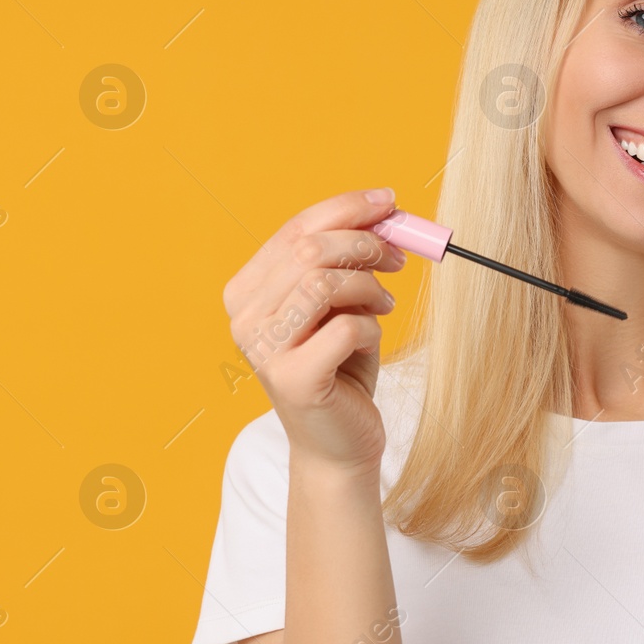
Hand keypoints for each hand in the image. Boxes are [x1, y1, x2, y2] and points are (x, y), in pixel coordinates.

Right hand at [223, 188, 408, 474]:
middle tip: (399, 259)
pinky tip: (370, 339)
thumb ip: (348, 258)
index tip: (390, 201)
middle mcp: (245, 317)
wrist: (339, 443)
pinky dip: (371, 327)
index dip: (347, 208)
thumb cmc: (341, 366)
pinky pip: (345, 327)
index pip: (296, 229)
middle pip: (309, 249)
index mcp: (247, 290)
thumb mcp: (342, 302)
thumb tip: (384, 209)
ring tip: (384, 306)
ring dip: (368, 287)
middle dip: (365, 245)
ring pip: (323, 282)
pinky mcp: (293, 379)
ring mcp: (263, 349)